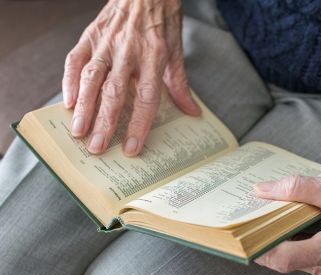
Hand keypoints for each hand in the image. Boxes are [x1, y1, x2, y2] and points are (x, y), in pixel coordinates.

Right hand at [62, 0, 199, 155]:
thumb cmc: (162, 21)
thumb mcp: (176, 51)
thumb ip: (179, 84)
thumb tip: (192, 112)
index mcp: (154, 56)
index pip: (146, 97)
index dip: (139, 124)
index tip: (132, 147)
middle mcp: (128, 50)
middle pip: (115, 92)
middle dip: (105, 122)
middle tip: (97, 147)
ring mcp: (106, 42)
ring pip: (91, 78)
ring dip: (84, 107)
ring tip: (78, 131)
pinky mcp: (90, 35)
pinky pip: (75, 59)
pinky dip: (69, 80)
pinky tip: (68, 102)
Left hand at [253, 173, 320, 274]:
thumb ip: (297, 188)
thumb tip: (263, 190)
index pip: (285, 258)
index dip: (259, 246)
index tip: (242, 231)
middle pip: (282, 259)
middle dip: (261, 240)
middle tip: (246, 217)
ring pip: (288, 257)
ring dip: (272, 238)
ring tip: (258, 215)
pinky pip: (298, 253)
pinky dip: (285, 239)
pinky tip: (277, 221)